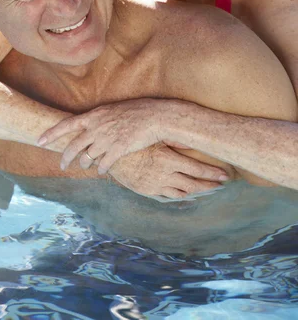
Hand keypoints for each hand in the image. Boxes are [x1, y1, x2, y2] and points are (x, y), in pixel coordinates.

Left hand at [38, 99, 191, 174]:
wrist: (153, 117)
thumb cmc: (133, 111)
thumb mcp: (110, 110)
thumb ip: (96, 120)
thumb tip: (86, 128)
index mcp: (93, 116)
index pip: (66, 125)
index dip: (51, 134)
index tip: (39, 141)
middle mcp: (96, 128)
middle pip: (73, 147)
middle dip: (65, 158)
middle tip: (62, 165)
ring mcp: (106, 139)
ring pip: (88, 157)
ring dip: (85, 163)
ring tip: (85, 165)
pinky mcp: (118, 150)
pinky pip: (103, 164)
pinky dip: (101, 168)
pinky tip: (102, 169)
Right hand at [109, 145, 226, 198]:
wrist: (109, 155)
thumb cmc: (133, 141)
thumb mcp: (154, 136)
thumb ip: (174, 139)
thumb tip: (192, 139)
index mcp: (167, 160)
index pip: (196, 169)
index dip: (212, 173)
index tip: (225, 175)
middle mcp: (164, 175)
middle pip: (193, 184)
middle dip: (209, 185)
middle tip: (222, 184)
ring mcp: (155, 185)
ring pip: (182, 192)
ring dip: (197, 192)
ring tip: (208, 190)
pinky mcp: (148, 191)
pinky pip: (168, 196)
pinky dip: (181, 196)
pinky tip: (187, 194)